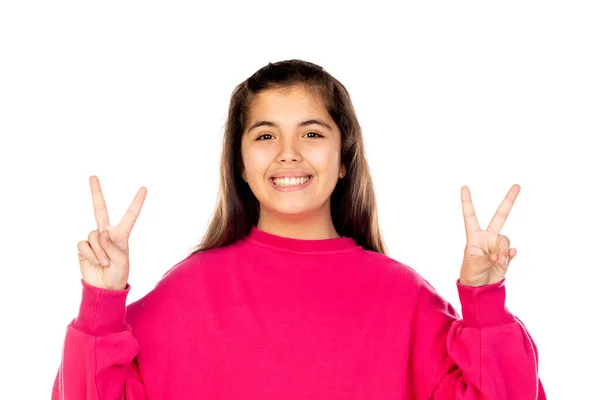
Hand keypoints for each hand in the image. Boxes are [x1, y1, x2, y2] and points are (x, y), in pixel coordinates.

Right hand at [76, 175, 146, 289]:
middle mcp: (106, 233)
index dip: (137, 202)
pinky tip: (95, 262)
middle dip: (95, 192)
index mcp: (121, 234)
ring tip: (105, 262)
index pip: (130, 215)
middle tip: (92, 175)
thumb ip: (111, 245)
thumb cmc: (117, 274)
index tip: (144, 188)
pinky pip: (84, 245)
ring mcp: (94, 239)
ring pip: (94, 236)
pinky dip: (91, 255)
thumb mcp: (120, 260)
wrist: (103, 288)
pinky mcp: (83, 247)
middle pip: (99, 209)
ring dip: (100, 252)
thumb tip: (102, 232)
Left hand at [459, 184, 519, 286]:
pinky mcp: (507, 254)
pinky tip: (506, 259)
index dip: (467, 201)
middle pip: (500, 216)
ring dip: (502, 251)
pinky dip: (509, 256)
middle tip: (517, 185)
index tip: (464, 186)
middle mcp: (488, 237)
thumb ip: (487, 259)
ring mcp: (498, 245)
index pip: (470, 215)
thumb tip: (500, 255)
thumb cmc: (471, 273)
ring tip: (497, 261)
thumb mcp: (473, 265)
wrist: (481, 287)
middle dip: (509, 200)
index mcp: (474, 236)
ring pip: (505, 240)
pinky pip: (511, 251)